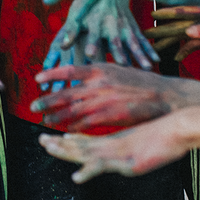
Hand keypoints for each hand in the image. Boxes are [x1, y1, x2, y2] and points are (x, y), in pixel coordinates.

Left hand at [32, 64, 178, 128]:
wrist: (165, 96)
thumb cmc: (143, 83)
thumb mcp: (118, 70)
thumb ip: (98, 73)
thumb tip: (83, 73)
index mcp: (100, 69)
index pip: (69, 69)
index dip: (51, 74)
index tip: (38, 78)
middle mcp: (98, 83)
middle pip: (65, 92)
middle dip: (47, 100)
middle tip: (34, 105)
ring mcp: (102, 100)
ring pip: (72, 110)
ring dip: (56, 116)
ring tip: (46, 120)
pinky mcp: (109, 116)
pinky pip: (85, 123)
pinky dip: (74, 127)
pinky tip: (66, 131)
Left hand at [38, 120, 189, 180]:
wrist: (180, 126)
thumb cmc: (168, 134)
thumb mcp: (146, 142)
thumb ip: (134, 145)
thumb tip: (130, 149)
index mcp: (116, 140)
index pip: (89, 140)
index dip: (71, 140)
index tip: (55, 139)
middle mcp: (113, 144)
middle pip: (81, 144)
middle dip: (60, 144)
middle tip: (41, 140)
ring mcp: (118, 151)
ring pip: (86, 152)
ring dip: (66, 151)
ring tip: (48, 147)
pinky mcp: (126, 160)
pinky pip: (104, 167)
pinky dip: (89, 172)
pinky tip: (76, 177)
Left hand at [43, 0, 156, 74]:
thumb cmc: (90, 4)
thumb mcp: (78, 13)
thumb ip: (70, 30)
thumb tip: (62, 47)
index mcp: (96, 21)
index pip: (93, 33)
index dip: (92, 43)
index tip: (90, 54)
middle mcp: (111, 24)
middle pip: (115, 40)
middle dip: (120, 52)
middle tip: (123, 64)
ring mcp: (125, 26)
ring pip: (133, 41)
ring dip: (139, 54)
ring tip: (146, 67)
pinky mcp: (134, 27)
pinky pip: (143, 39)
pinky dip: (150, 49)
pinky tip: (156, 60)